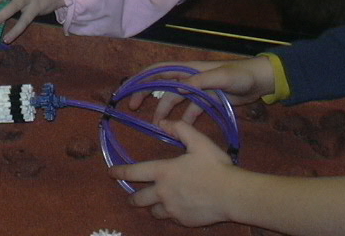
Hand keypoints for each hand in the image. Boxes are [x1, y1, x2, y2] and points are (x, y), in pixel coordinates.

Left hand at [110, 120, 239, 226]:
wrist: (233, 195)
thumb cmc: (215, 166)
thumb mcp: (198, 141)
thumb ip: (179, 128)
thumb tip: (163, 122)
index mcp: (163, 172)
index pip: (134, 173)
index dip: (120, 172)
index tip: (111, 172)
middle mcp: (163, 192)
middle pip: (139, 198)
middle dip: (133, 197)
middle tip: (132, 197)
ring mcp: (173, 209)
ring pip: (154, 211)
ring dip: (152, 207)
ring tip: (155, 204)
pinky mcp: (184, 221)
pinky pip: (171, 219)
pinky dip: (170, 214)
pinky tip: (176, 210)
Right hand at [125, 57, 276, 123]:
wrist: (261, 81)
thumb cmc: (241, 75)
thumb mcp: (222, 77)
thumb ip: (201, 81)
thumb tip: (179, 89)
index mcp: (187, 69)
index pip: (158, 70)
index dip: (141, 77)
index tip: (128, 88)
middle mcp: (188, 78)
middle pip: (160, 85)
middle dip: (145, 94)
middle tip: (134, 108)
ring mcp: (196, 90)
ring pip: (173, 99)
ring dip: (163, 110)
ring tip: (155, 124)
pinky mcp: (206, 101)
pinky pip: (189, 111)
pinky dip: (181, 119)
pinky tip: (177, 130)